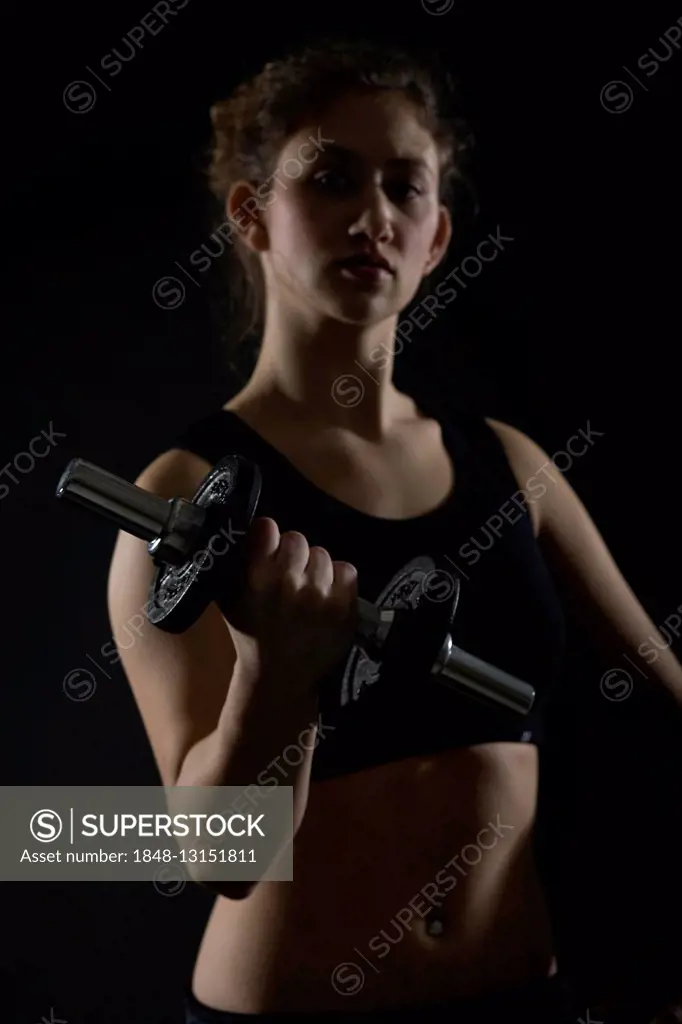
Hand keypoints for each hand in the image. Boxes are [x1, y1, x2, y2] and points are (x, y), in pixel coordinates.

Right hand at [223, 517, 357, 701]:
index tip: (270, 547)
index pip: (267, 528)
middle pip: (297, 539)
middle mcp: (288, 581)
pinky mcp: (344, 607)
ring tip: (308, 590)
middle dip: (293, 554)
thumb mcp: (231, 598)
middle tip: (290, 574)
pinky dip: (339, 580)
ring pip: (322, 554)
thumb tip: (253, 529)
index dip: (269, 536)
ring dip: (315, 569)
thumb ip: (238, 563)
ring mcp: (319, 594)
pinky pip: (347, 571)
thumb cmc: (252, 634)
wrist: (280, 676)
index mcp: (256, 577)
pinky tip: (327, 596)